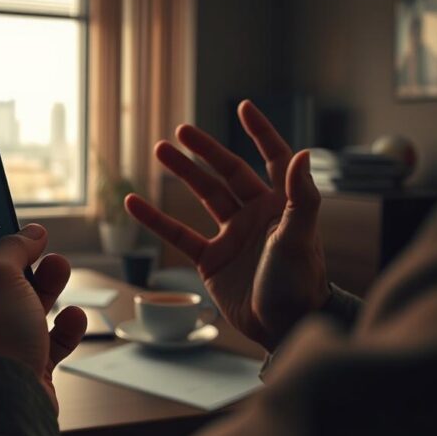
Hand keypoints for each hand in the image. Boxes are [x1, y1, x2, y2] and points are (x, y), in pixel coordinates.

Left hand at [0, 224, 87, 412]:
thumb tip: (31, 235)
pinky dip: (61, 330)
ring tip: (59, 266)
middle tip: (31, 242)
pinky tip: (73, 317)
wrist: (4, 411)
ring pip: (17, 313)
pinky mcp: (18, 377)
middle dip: (12, 262)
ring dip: (44, 287)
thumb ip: (12, 248)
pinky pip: (43, 346)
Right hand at [125, 100, 328, 350]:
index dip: (261, 133)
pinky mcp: (211, 259)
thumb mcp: (300, 237)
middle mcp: (257, 214)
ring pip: (203, 196)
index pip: (274, 159)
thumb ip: (301, 196)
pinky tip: (133, 203)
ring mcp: (232, 235)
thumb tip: (303, 152)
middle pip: (229, 172)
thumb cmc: (299, 283)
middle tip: (181, 130)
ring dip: (183, 174)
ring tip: (159, 150)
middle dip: (206, 150)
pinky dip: (156, 219)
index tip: (243, 108)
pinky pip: (179, 234)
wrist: (283, 327)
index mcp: (282, 205)